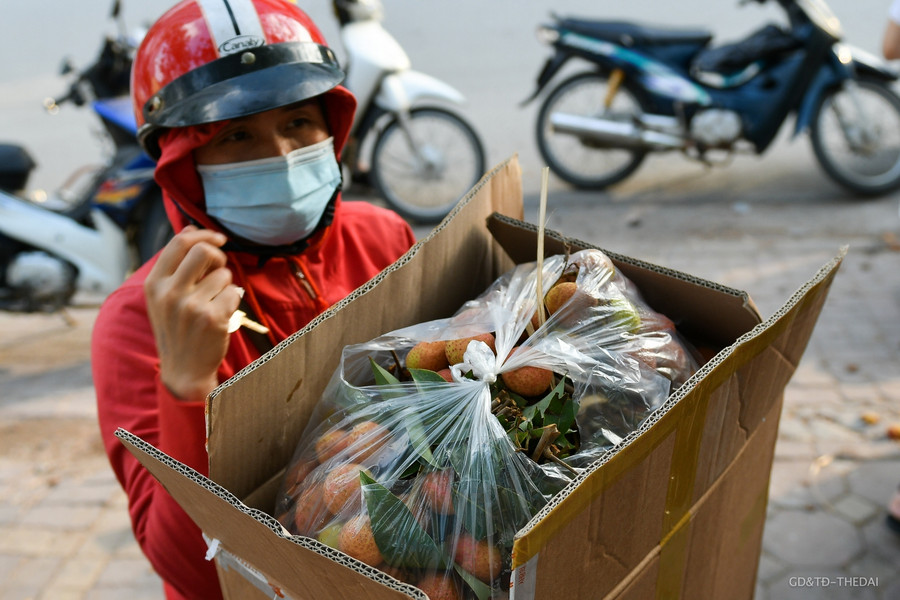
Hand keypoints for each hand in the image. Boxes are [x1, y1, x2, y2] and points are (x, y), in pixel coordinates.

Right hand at [144, 226, 240, 401]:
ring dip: (225, 285)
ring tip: (215, 302)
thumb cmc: (177, 328)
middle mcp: (169, 293)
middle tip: (219, 269)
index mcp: (154, 284)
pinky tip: (222, 315)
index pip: (180, 242)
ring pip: (223, 274)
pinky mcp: (213, 318)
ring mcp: (191, 306)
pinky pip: (234, 292)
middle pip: (203, 251)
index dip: (203, 235)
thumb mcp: (163, 297)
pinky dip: (233, 301)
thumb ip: (175, 265)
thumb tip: (191, 229)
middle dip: (218, 257)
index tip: (218, 239)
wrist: (184, 370)